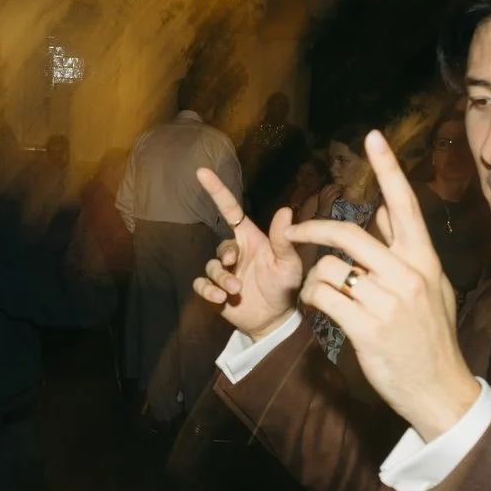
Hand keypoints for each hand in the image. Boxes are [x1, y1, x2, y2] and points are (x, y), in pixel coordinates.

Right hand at [193, 167, 305, 335]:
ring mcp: (224, 272)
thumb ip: (284, 239)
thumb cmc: (285, 286)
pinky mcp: (215, 290)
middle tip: (233, 267)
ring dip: (221, 278)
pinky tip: (220, 299)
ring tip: (235, 291)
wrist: (275, 319)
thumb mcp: (289, 263)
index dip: (216, 190)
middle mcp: (235, 252)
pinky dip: (207, 290)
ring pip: (211, 267)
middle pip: (220, 246)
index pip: (230, 210)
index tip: (201, 171)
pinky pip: (201, 284)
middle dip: (225, 256)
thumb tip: (285, 209)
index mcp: (250, 239)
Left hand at [281, 131, 479, 441]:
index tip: (372, 136)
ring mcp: (388, 302)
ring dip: (314, 278)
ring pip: (328, 268)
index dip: (387, 168)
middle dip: (312, 228)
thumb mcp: (431, 286)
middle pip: (348, 233)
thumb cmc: (431, 336)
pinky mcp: (367, 328)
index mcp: (424, 261)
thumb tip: (384, 208)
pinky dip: (313, 299)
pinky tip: (320, 308)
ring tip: (321, 292)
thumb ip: (404, 247)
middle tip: (293, 229)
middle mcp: (408, 275)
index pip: (404, 205)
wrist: (440, 389)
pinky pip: (323, 298)